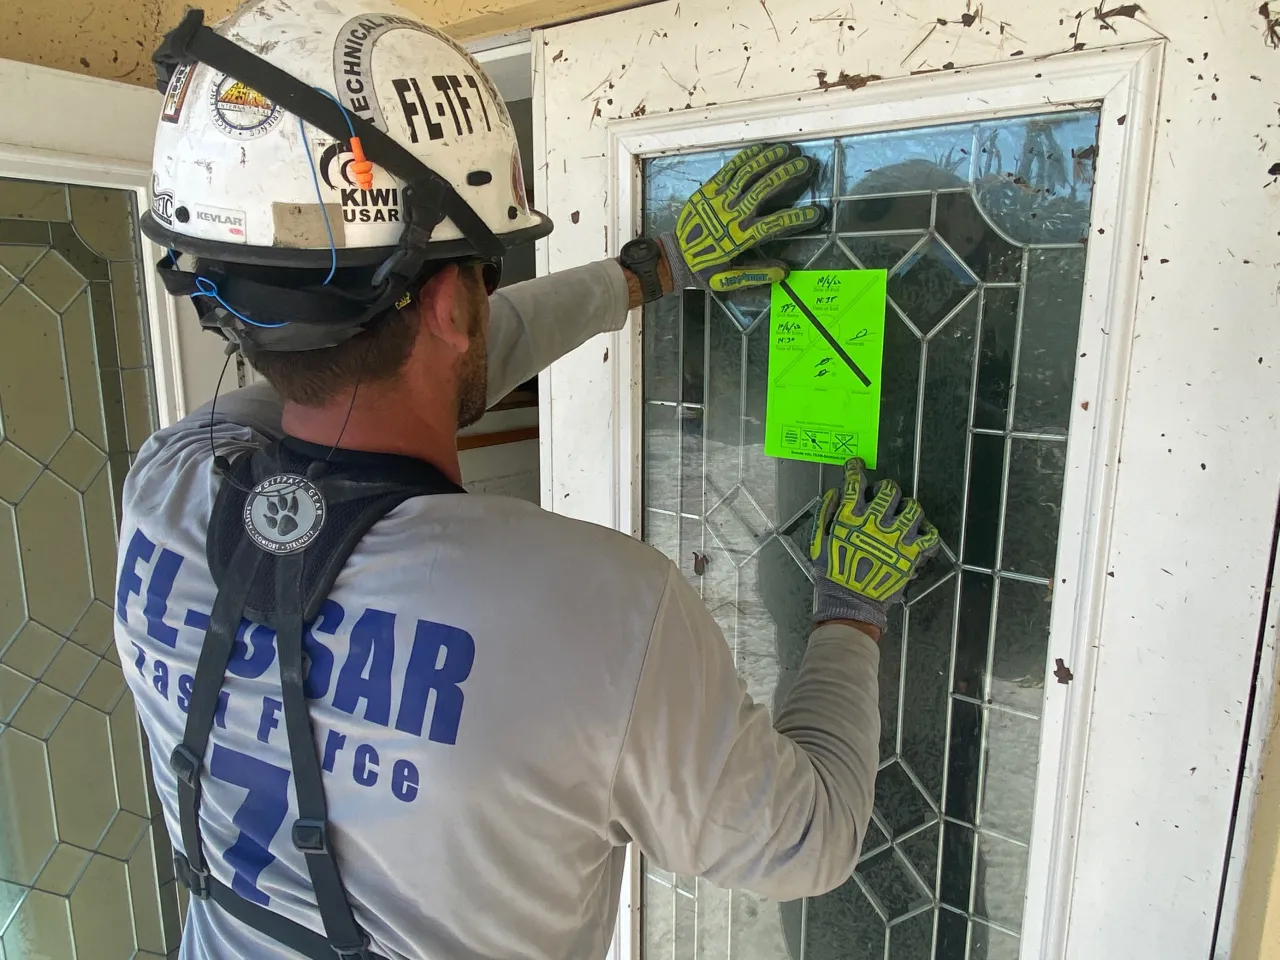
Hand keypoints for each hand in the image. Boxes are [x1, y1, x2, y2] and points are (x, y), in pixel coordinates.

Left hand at [660, 143, 825, 293]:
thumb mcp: (727, 280)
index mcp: (740, 237)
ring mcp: (720, 199)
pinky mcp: (709, 189)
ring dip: (770, 159)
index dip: (797, 218)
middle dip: (787, 174)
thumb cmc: (704, 269)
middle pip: (764, 189)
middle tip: (807, 164)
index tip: (817, 212)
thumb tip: (784, 271)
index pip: (775, 224)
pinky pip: (730, 169)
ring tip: (789, 149)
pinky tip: (762, 148)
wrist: (674, 257)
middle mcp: (732, 214)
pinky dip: (747, 157)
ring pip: (748, 173)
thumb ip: (756, 275)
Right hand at [809, 458, 940, 631]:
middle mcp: (876, 524)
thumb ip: (825, 514)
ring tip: (904, 511)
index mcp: (851, 519)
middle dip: (886, 488)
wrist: (851, 602)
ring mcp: (896, 539)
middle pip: (889, 491)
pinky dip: (928, 532)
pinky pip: (930, 537)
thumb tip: (835, 493)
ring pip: (913, 509)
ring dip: (909, 506)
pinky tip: (920, 532)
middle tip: (883, 494)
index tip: (855, 466)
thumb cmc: (832, 573)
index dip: (855, 469)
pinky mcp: (911, 555)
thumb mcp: (818, 542)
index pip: (855, 484)